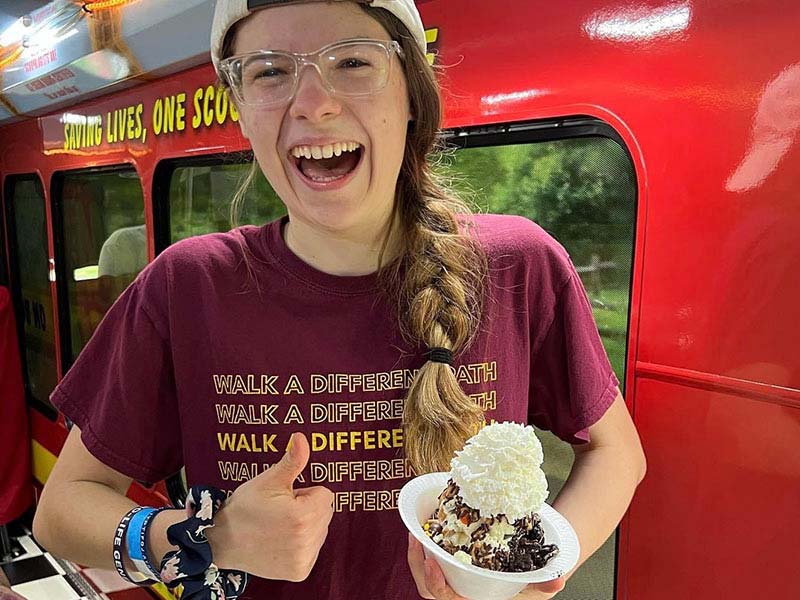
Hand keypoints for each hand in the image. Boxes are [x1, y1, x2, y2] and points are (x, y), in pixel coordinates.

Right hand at [207, 432, 333, 581]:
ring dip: (306, 526)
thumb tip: (302, 438)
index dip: (305, 492)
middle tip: (281, 511)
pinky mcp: (300, 571)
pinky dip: (301, 544)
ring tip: (279, 526)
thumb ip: (292, 460)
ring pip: (320, 531)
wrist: (222, 541)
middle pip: (325, 513)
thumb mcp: (268, 480)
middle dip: (308, 508)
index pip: (325, 495)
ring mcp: (303, 558)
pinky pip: (313, 549)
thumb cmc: (245, 507)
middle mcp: (306, 540)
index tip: (285, 498)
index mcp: (303, 516)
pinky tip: (281, 541)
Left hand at [408, 534, 565, 598]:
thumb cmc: (526, 583)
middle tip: (416, 540)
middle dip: (417, 565)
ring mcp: (450, 579)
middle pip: (427, 588)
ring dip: (415, 554)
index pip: (445, 597)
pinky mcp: (447, 565)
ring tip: (415, 532)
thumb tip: (559, 579)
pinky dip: (423, 545)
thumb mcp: (535, 585)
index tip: (431, 562)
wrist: (525, 575)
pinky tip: (422, 526)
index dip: (435, 582)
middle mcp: (457, 593)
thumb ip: (543, 583)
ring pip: (423, 574)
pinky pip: (427, 559)